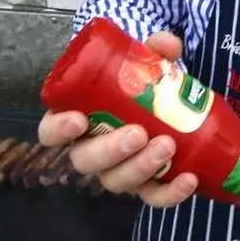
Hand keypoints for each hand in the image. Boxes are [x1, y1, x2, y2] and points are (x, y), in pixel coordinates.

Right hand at [37, 29, 199, 210]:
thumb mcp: (145, 63)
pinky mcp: (146, 185)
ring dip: (141, 167)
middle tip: (138, 133)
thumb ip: (154, 50)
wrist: (170, 104)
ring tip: (168, 145)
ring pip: (117, 180)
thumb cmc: (140, 84)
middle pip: (85, 161)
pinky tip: (189, 178)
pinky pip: (152, 196)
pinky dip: (170, 192)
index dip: (57, 129)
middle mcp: (91, 149)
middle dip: (110, 150)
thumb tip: (168, 44)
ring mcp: (117, 170)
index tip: (77, 120)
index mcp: (78, 118)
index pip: (50, 131)